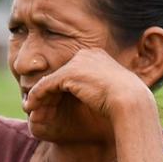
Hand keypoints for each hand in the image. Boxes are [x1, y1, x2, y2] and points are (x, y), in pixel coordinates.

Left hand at [22, 48, 153, 127]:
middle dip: (50, 89)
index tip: (57, 99)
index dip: (64, 85)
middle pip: (61, 73)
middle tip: (41, 103)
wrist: (131, 101)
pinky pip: (45, 86)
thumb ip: (101, 87)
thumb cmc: (129, 100)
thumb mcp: (114, 90)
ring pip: (52, 79)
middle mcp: (86, 54)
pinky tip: (31, 107)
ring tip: (33, 107)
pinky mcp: (67, 74)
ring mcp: (76, 63)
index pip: (74, 69)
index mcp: (99, 55)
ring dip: (40, 94)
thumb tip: (97, 93)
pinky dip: (36, 97)